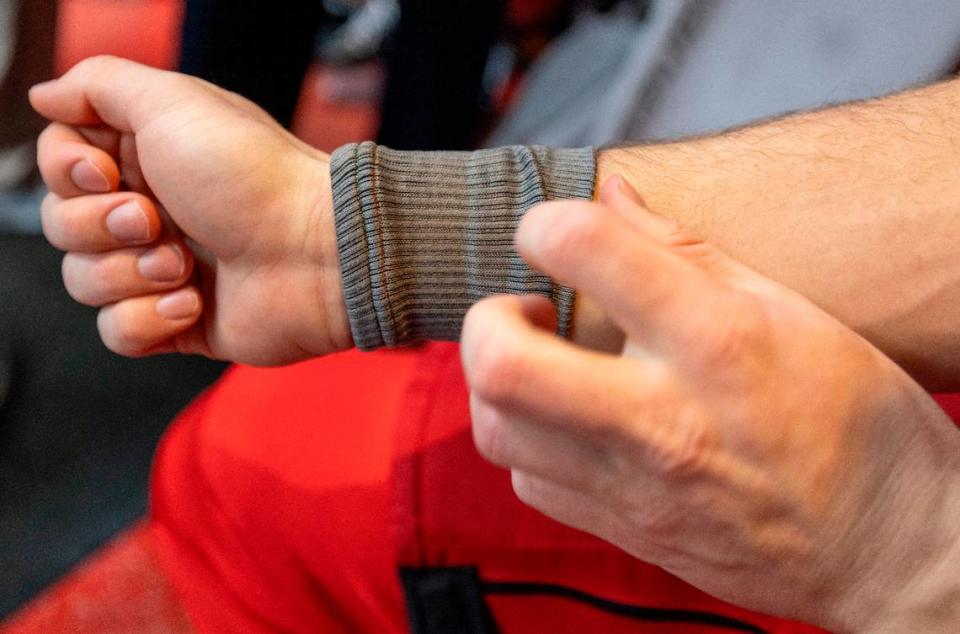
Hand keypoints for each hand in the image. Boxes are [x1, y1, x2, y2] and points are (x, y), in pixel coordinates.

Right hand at [31, 56, 349, 364]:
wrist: (317, 253)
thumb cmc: (256, 177)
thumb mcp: (174, 102)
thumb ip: (100, 85)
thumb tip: (47, 98)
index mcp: (146, 155)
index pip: (59, 164)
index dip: (67, 172)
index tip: (104, 172)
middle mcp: (152, 210)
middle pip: (61, 225)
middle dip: (101, 227)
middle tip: (158, 220)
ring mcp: (164, 269)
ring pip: (84, 282)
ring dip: (130, 274)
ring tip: (187, 265)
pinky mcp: (180, 321)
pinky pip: (119, 333)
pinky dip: (149, 320)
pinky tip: (194, 303)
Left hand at [461, 177, 959, 630]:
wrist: (889, 549)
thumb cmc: (857, 418)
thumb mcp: (791, 312)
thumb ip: (689, 249)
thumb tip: (612, 192)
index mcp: (716, 341)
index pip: (585, 249)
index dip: (545, 222)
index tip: (550, 233)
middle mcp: (662, 418)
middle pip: (503, 364)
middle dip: (487, 320)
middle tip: (525, 310)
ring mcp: (636, 486)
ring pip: (497, 430)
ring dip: (498, 382)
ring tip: (541, 363)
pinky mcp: (625, 532)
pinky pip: (528, 484)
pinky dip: (528, 441)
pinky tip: (566, 421)